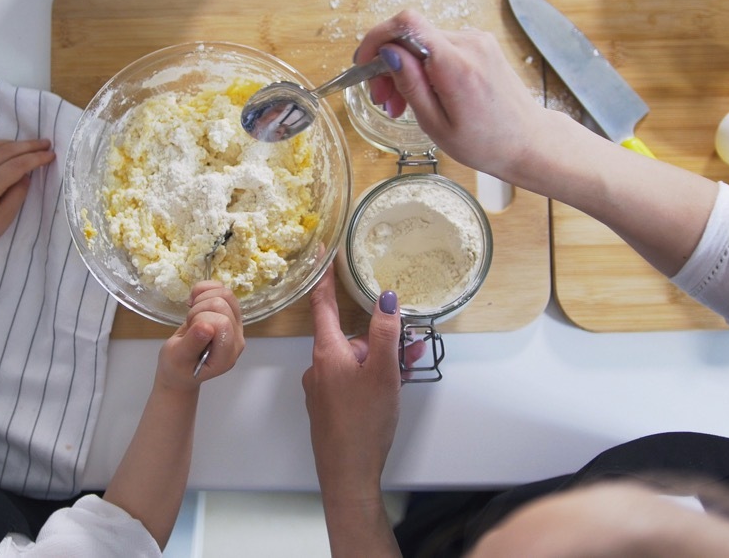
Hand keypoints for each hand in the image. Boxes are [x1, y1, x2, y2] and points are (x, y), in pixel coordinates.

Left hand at [0, 139, 55, 263]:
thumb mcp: (4, 220)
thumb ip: (17, 195)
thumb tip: (26, 175)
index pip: (16, 165)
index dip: (36, 158)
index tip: (51, 155)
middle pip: (6, 151)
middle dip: (29, 146)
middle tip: (47, 143)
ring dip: (14, 143)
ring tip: (32, 144)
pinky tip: (9, 146)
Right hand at [157, 281, 244, 390]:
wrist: (179, 368)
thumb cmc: (177, 366)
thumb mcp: (178, 357)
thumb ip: (192, 344)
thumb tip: (206, 326)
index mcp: (226, 354)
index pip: (222, 323)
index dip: (202, 320)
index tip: (190, 331)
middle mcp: (236, 338)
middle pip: (223, 304)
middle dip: (199, 310)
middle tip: (190, 325)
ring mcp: (235, 325)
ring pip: (225, 293)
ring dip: (202, 299)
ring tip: (192, 317)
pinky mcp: (229, 313)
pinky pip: (221, 288)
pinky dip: (204, 290)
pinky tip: (194, 303)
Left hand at [302, 268, 401, 505]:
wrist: (348, 474)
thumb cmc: (364, 425)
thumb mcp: (383, 372)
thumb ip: (385, 333)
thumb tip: (385, 298)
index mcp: (328, 353)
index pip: (323, 305)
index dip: (325, 278)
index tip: (323, 255)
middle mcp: (319, 367)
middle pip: (349, 337)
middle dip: (379, 339)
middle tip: (408, 346)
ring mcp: (323, 388)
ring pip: (355, 361)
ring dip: (381, 361)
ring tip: (407, 370)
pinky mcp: (329, 406)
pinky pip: (352, 380)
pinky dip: (372, 378)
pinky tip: (392, 389)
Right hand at [356, 10, 546, 179]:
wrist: (529, 141)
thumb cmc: (486, 143)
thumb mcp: (436, 124)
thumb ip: (410, 84)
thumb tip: (387, 53)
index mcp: (457, 66)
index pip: (407, 24)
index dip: (377, 37)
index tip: (364, 63)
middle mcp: (469, 43)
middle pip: (410, 35)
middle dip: (387, 64)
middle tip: (383, 100)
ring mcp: (477, 40)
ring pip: (422, 41)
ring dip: (404, 67)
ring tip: (402, 104)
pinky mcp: (480, 44)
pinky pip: (439, 46)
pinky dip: (423, 65)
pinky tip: (423, 93)